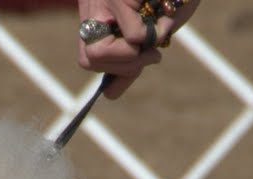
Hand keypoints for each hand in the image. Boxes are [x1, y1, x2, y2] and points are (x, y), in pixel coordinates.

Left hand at [76, 0, 200, 98]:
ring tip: (159, 30)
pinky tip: (165, 12)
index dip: (113, 70)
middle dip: (123, 66)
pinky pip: (132, 35)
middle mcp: (93, 4)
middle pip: (88, 60)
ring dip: (137, 54)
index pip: (88, 58)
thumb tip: (109, 94)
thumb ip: (131, 61)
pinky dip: (155, 33)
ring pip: (101, 52)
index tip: (140, 63)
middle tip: (151, 54)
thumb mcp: (150, 33)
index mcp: (98, 13)